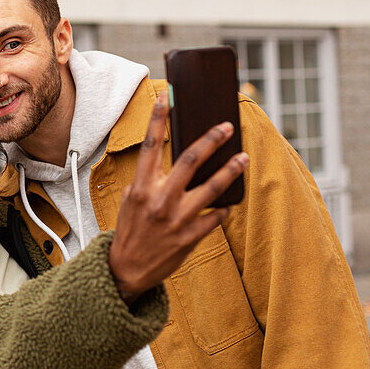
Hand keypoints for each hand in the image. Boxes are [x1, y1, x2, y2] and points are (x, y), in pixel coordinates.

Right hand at [109, 95, 248, 302]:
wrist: (126, 270)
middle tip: (226, 127)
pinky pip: (214, 216)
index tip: (167, 98)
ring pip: (211, 188)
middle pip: (190, 161)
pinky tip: (229, 200)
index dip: (158, 120)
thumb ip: (146, 181)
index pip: (151, 146)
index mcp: (141, 187)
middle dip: (211, 140)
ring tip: (243, 158)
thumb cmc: (129, 231)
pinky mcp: (190, 236)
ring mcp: (177, 219)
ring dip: (230, 171)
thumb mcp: (130, 201)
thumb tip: (167, 163)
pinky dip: (222, 207)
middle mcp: (160, 200)